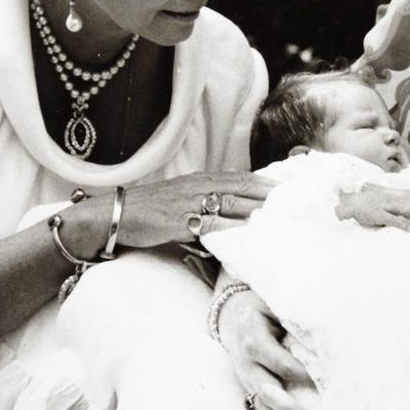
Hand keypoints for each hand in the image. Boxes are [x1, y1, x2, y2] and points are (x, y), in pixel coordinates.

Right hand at [71, 172, 274, 254]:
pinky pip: (210, 223)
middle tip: (292, 198)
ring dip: (255, 207)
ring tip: (278, 212)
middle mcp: (198, 187)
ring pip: (230, 201)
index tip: (285, 186)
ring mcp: (190, 203)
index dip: (262, 181)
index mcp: (199, 180)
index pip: (238, 177)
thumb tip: (228, 215)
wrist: (117, 214)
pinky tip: (246, 232)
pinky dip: (230, 227)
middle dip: (267, 192)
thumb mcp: (180, 200)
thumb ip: (204, 203)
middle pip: (241, 186)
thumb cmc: (149, 210)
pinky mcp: (180, 221)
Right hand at [217, 288, 313, 409]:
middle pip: (267, 388)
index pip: (279, 361)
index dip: (301, 373)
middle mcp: (246, 361)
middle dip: (288, 407)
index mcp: (253, 338)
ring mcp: (244, 375)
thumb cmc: (258, 306)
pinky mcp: (246, 383)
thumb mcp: (272, 304)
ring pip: (260, 401)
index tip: (322, 380)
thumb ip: (292, 320)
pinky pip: (256, 404)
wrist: (228, 310)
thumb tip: (320, 337)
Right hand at [336, 183, 409, 229]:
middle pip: (405, 203)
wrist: (346, 204)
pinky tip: (409, 226)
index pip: (403, 198)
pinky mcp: (377, 214)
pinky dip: (401, 222)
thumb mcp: (373, 202)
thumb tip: (393, 213)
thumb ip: (384, 207)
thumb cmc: (359, 205)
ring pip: (401, 209)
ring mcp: (382, 206)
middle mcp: (386, 199)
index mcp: (386, 196)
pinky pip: (392, 218)